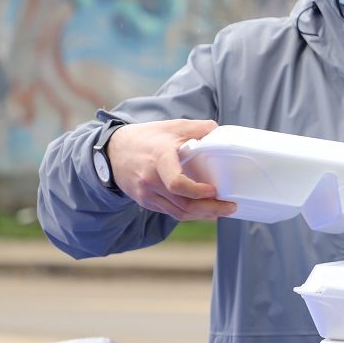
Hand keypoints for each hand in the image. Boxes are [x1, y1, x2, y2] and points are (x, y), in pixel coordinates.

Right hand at [107, 119, 236, 220]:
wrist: (113, 151)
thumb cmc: (146, 138)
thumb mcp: (172, 127)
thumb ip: (198, 128)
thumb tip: (219, 131)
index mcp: (159, 159)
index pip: (176, 183)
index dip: (197, 191)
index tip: (214, 190)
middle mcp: (151, 180)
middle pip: (183, 204)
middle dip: (210, 209)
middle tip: (230, 207)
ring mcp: (147, 194)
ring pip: (178, 213)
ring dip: (202, 215)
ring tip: (222, 211)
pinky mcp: (146, 202)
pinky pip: (170, 212)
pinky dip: (189, 214)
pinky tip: (203, 210)